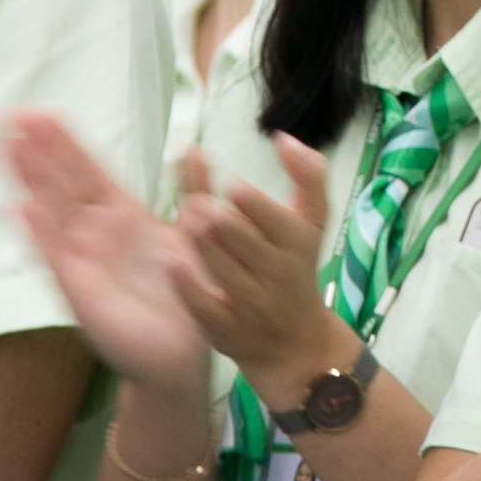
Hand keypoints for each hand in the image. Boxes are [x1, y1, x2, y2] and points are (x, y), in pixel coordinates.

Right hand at [4, 112, 210, 393]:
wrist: (180, 355)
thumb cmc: (183, 294)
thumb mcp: (196, 234)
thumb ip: (194, 190)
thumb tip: (193, 147)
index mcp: (119, 214)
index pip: (82, 168)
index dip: (58, 140)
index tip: (32, 112)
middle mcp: (95, 233)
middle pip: (59, 183)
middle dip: (33, 150)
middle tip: (2, 116)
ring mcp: (82, 260)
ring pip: (49, 212)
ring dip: (27, 181)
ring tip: (2, 148)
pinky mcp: (80, 291)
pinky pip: (55, 257)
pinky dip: (38, 234)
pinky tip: (19, 208)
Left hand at [176, 133, 344, 384]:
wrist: (295, 343)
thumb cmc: (297, 268)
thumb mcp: (312, 223)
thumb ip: (308, 177)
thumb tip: (284, 137)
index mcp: (297, 244)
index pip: (276, 221)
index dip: (252, 203)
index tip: (231, 186)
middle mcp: (276, 275)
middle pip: (245, 243)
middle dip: (221, 221)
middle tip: (199, 204)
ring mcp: (250, 304)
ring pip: (221, 269)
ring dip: (201, 242)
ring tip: (187, 218)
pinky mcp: (225, 329)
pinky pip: (203, 306)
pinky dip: (186, 284)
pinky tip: (169, 262)